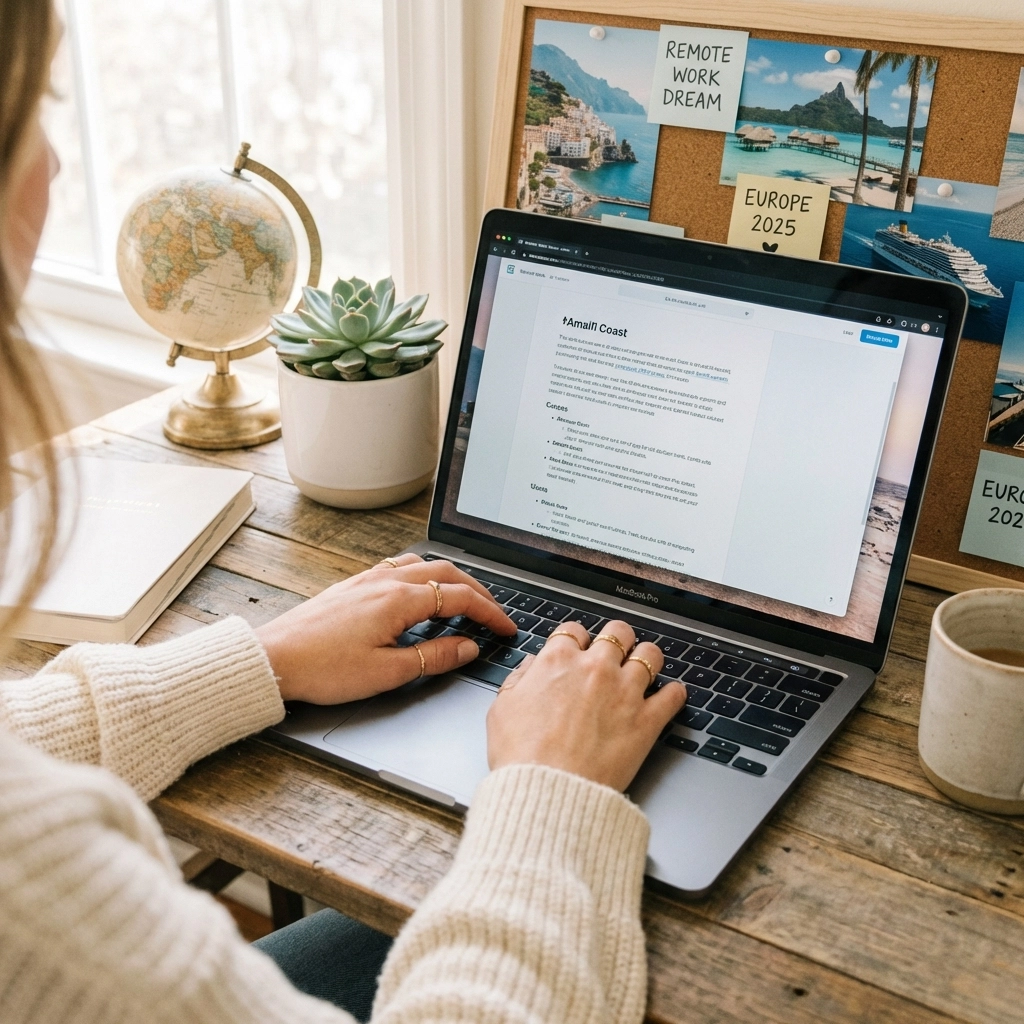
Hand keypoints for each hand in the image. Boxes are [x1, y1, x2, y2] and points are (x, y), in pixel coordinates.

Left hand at [257, 555, 515, 703]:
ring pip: (423, 565)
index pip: (461, 598)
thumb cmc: (323, 668)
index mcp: (399, 600)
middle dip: (477, 591)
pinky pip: (398, 568)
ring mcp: (367, 580)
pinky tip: (418, 592)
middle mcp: (385, 581)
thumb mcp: (387, 672)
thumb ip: (434, 657)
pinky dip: (423, 576)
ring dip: (451, 578)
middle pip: (447, 573)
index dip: (490, 612)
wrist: (273, 659)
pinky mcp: (352, 587)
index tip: (506, 628)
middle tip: (494, 612)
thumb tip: (467, 647)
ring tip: (463, 599)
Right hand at [487, 620, 686, 790]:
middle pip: (618, 633)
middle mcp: (595, 669)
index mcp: (558, 662)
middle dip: (617, 639)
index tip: (578, 649)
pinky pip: (673, 695)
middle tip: (616, 651)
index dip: (576, 639)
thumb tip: (530, 668)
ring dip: (648, 659)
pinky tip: (669, 696)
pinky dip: (674, 694)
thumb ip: (518, 680)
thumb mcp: (502, 710)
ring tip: (645, 667)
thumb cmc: (522, 757)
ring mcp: (624, 692)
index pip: (574, 630)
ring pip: (650, 655)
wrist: (549, 792)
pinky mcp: (646, 720)